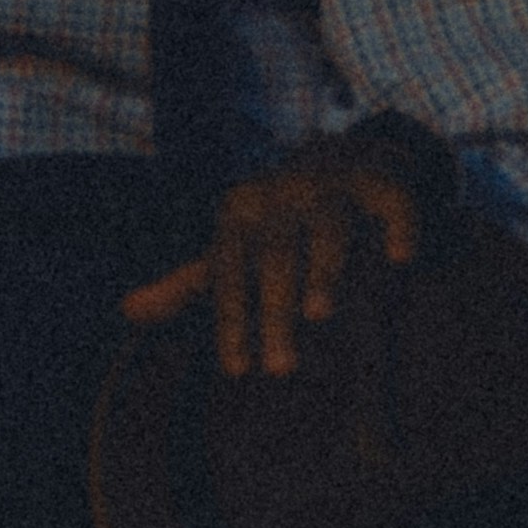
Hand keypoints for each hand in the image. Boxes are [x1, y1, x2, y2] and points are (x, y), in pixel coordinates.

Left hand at [123, 138, 423, 378]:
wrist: (339, 159)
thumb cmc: (275, 221)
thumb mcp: (230, 247)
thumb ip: (186, 284)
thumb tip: (126, 311)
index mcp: (240, 212)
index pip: (229, 272)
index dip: (231, 320)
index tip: (236, 368)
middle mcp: (283, 194)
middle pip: (275, 258)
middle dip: (274, 313)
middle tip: (279, 369)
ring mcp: (334, 185)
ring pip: (328, 229)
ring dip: (323, 271)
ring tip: (320, 315)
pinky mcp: (382, 181)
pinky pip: (392, 204)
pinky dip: (398, 227)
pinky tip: (401, 258)